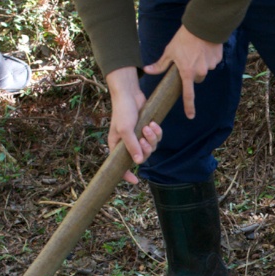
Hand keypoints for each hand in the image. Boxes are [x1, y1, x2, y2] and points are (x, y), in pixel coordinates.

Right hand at [106, 66, 163, 183]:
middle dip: (146, 148)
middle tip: (144, 136)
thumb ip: (131, 145)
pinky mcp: (147, 130)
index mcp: (117, 146)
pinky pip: (156, 138)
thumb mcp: (125, 129)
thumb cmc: (123, 111)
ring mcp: (138, 137)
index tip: (135, 181)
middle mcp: (128, 144)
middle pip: (142, 156)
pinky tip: (154, 124)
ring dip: (152, 138)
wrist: (129, 94)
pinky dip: (157, 132)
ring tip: (149, 126)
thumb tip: (139, 162)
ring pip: (151, 147)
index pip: (120, 166)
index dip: (127, 175)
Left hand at [144, 25, 222, 119]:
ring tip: (196, 50)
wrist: (203, 25)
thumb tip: (147, 71)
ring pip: (205, 69)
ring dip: (201, 64)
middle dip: (193, 72)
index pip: (188, 94)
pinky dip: (208, 56)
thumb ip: (161, 64)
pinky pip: (212, 62)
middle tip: (188, 60)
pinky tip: (204, 47)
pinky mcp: (217, 58)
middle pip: (197, 78)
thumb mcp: (170, 51)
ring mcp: (211, 66)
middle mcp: (200, 72)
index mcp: (187, 72)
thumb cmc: (184, 38)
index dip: (189, 106)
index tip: (190, 116)